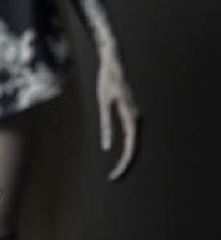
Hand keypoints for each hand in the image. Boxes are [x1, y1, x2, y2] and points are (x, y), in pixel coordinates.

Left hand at [96, 41, 139, 180]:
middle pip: (134, 148)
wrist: (114, 62)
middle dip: (125, 164)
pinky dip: (126, 148)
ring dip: (127, 157)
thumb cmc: (107, 80)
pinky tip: (120, 155)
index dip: (124, 163)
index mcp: (131, 117)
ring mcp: (135, 117)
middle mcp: (137, 118)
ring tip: (116, 171)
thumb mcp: (103, 102)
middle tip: (113, 178)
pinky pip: (131, 136)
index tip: (115, 175)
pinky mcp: (131, 114)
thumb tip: (106, 147)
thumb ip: (106, 124)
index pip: (131, 148)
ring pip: (134, 143)